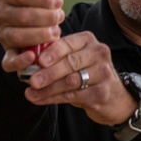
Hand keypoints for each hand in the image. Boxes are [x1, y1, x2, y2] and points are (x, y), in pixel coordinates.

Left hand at [21, 31, 136, 126]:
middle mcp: (98, 53)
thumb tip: (27, 62)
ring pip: (71, 81)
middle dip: (48, 73)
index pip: (68, 43)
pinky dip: (54, 98)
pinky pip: (73, 96)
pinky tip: (41, 100)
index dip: (52, 52)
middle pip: (70, 63)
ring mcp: (103, 73)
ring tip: (31, 93)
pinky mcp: (102, 93)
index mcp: (87, 40)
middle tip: (31, 80)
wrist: (114, 96)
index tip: (38, 61)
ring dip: (48, 88)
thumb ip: (56, 57)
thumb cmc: (85, 72)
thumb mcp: (74, 59)